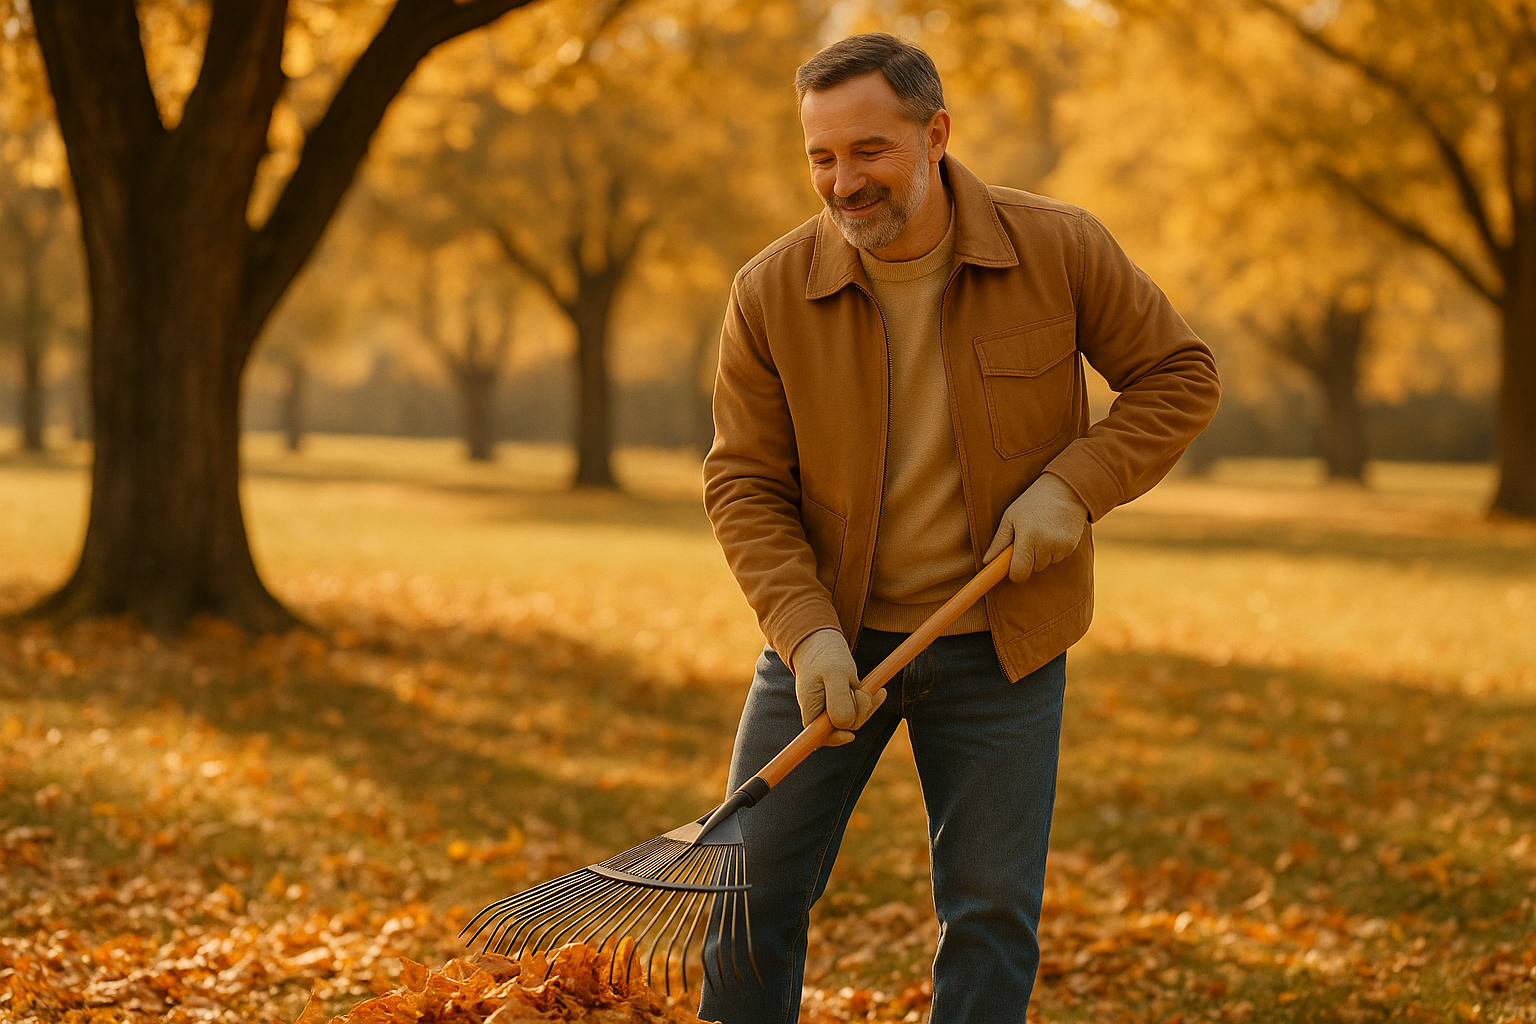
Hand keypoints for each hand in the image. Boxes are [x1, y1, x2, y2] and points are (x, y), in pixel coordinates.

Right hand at [790, 628, 885, 745]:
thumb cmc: (826, 655)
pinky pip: (859, 708)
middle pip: (844, 726)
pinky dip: (869, 700)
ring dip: (865, 704)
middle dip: (859, 712)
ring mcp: (830, 707)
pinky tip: (880, 692)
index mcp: (810, 709)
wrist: (821, 639)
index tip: (850, 735)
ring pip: (855, 717)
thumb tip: (846, 725)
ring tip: (865, 686)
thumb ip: (840, 701)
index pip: (821, 737)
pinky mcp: (841, 700)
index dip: (836, 739)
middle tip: (861, 691)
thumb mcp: (835, 674)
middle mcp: (819, 712)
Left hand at [982, 473, 1088, 582]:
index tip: (1013, 568)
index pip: (1019, 572)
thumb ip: (999, 541)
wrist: (1065, 489)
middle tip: (1029, 537)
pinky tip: (1054, 533)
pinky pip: (1058, 558)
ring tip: (1043, 532)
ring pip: (1046, 564)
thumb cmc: (1032, 502)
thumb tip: (986, 561)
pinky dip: (1055, 550)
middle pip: (1033, 569)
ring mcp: (1060, 546)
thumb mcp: (1011, 517)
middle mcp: (1045, 544)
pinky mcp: (1071, 547)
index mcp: (1027, 537)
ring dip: (1042, 555)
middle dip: (1029, 559)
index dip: (1015, 574)